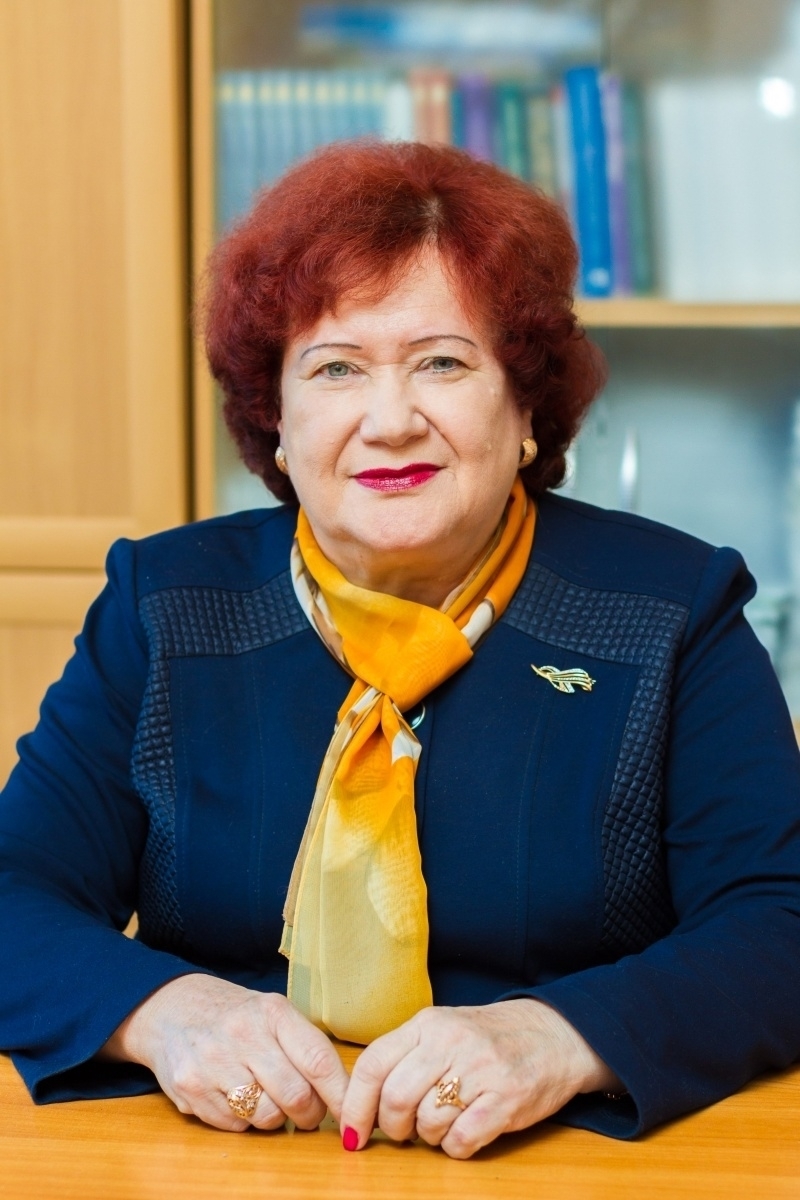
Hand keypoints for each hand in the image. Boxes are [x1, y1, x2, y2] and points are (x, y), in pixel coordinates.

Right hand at [100, 974, 349, 1131]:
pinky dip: (244, 1121)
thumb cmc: (237, 1017)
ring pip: (267, 1116)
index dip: (339, 1094)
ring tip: (268, 1099)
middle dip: (310, 1114)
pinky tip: (236, 1097)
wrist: (172, 1009)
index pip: (318, 1060)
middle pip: (296, 1096)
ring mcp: (213, 1063)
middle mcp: (243, 1034)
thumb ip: (305, 1046)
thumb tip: (344, 1093)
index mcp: (273, 1012)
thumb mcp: (273, 1013)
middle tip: (308, 1112)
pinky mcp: (190, 1089)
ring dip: (276, 1118)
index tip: (351, 1113)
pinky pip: (235, 1126)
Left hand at [339, 999, 619, 1158]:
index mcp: (428, 1023)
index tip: (352, 1133)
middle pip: (396, 1098)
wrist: (553, 1034)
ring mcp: (480, 1070)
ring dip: (428, 1137)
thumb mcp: (442, 1030)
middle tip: (404, 1132)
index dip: (355, 1105)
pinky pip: (461, 1140)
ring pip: (427, 1123)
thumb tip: (359, 1101)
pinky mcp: (506, 1100)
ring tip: (442, 1125)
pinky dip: (455, 1147)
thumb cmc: (488, 1038)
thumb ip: (404, 1056)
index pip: (373, 1064)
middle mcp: (450, 1042)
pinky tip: (464, 1133)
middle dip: (392, 1127)